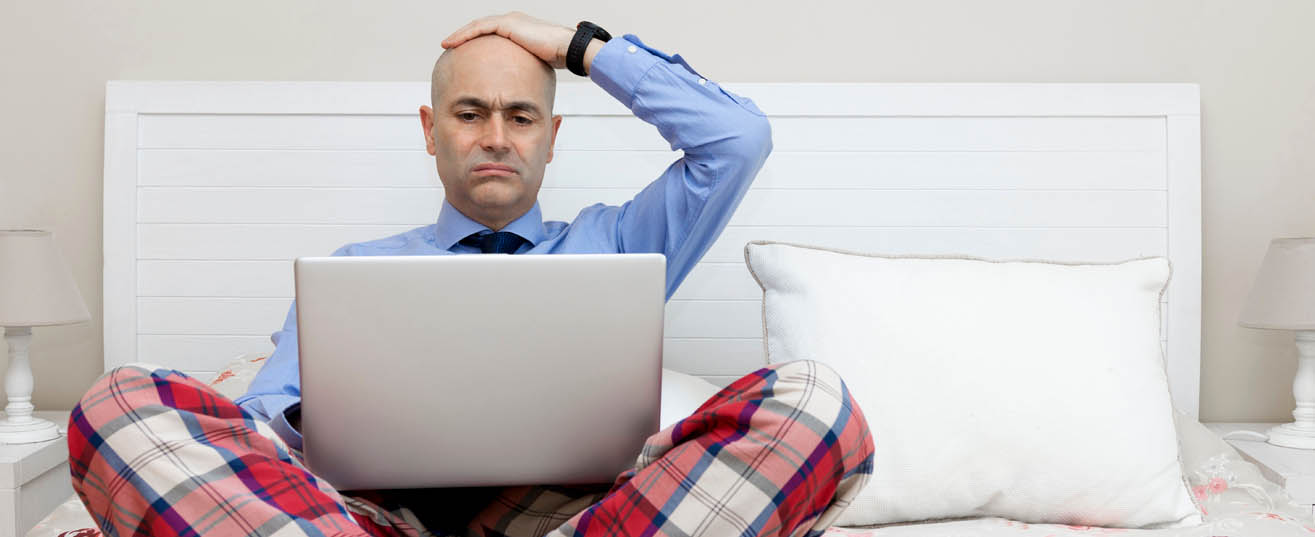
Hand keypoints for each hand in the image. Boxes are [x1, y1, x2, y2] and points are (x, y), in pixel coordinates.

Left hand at [441, 12, 576, 68]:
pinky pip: (479, 28)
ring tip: (447, 45)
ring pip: (477, 27)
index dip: (475, 43)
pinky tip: (453, 43)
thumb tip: (517, 85)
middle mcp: (512, 22)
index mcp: (518, 30)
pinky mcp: (507, 24)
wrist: (567, 50)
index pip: (490, 34)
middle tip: (450, 48)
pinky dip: (464, 35)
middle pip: (481, 29)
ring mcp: (509, 21)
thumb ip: (522, 69)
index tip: (465, 54)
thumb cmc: (556, 60)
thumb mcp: (533, 65)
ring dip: (460, 36)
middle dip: (465, 38)